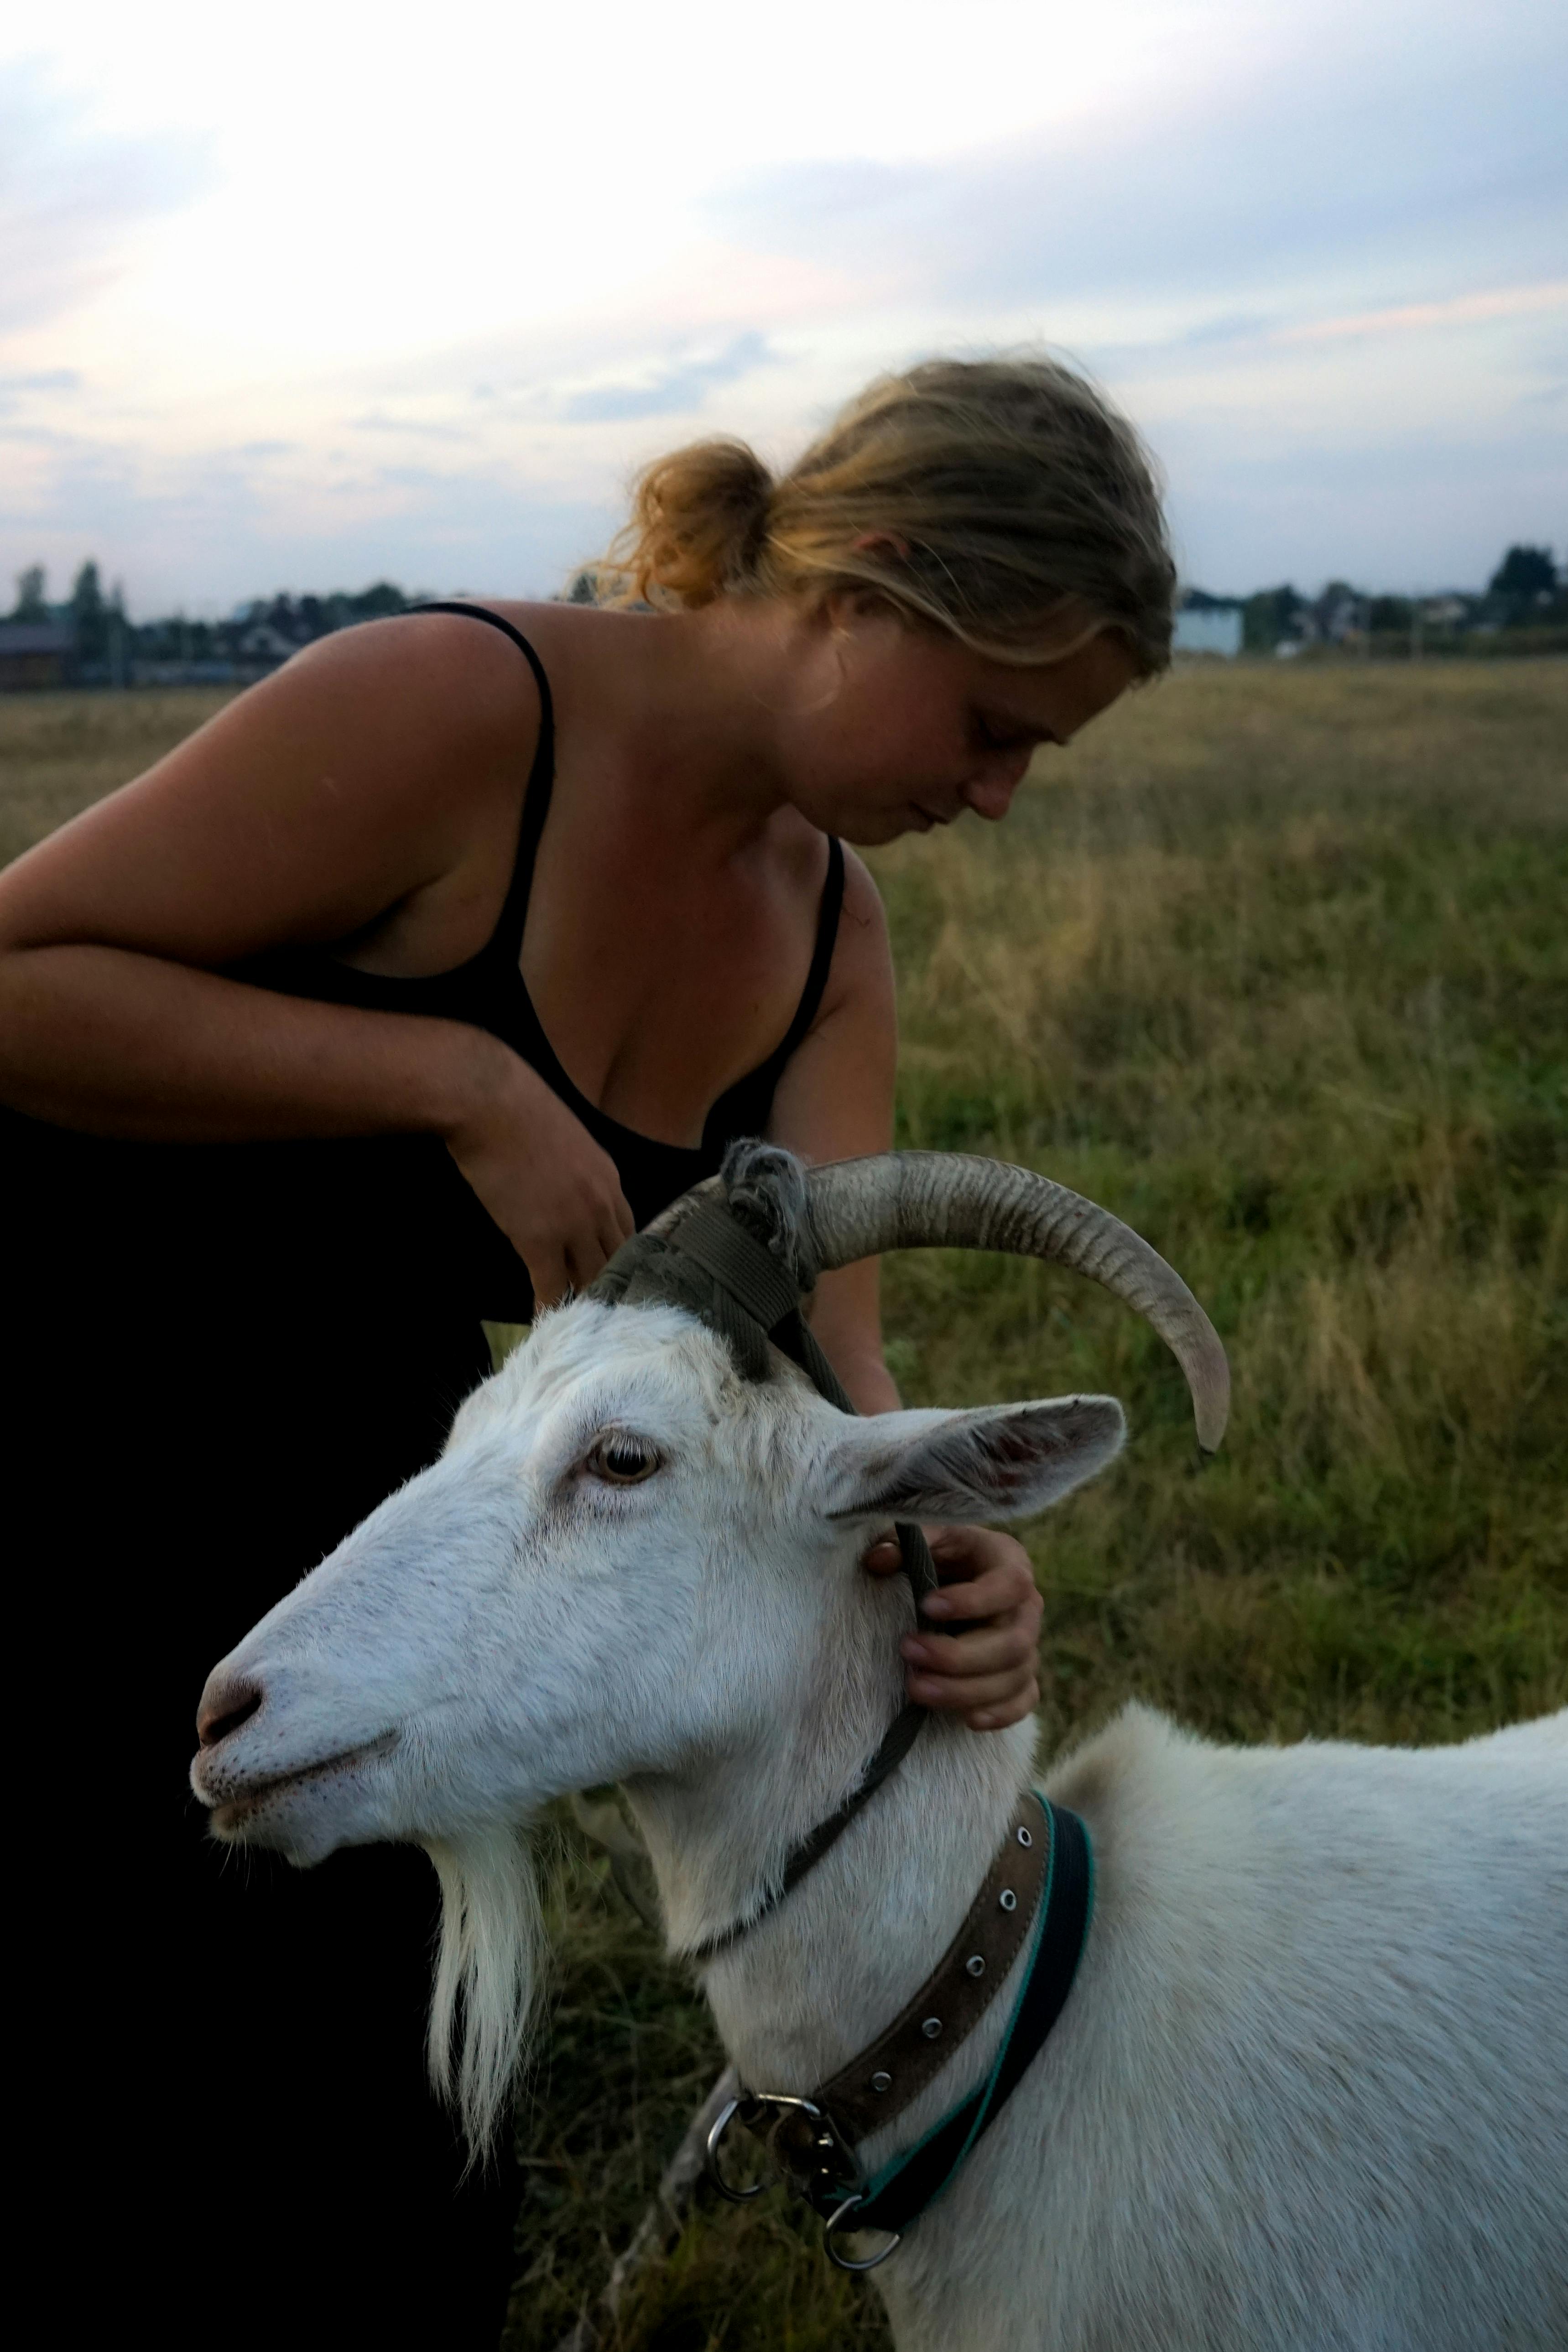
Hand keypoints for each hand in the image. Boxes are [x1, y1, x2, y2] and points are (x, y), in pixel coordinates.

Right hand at [445, 1047, 634, 1307]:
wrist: (489, 1100)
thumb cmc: (517, 1109)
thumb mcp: (565, 1139)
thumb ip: (574, 1170)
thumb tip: (562, 1188)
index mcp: (609, 1179)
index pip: (628, 1232)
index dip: (621, 1260)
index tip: (615, 1280)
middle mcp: (602, 1204)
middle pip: (618, 1260)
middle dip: (612, 1288)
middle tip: (606, 1315)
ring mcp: (575, 1224)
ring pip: (592, 1277)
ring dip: (586, 1302)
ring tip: (581, 1326)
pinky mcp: (541, 1239)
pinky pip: (554, 1286)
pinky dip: (552, 1308)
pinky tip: (547, 1324)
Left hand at [863, 1525, 1042, 1730]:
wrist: (956, 1580)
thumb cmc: (941, 1554)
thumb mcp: (925, 1538)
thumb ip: (901, 1542)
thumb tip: (876, 1559)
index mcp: (1009, 1562)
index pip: (1009, 1584)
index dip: (973, 1601)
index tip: (926, 1605)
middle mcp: (1026, 1607)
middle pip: (1013, 1642)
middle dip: (959, 1655)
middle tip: (908, 1651)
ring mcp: (1028, 1644)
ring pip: (1014, 1677)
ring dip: (966, 1689)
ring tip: (915, 1687)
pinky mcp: (1022, 1676)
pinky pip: (1024, 1701)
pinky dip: (1000, 1713)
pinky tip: (967, 1719)